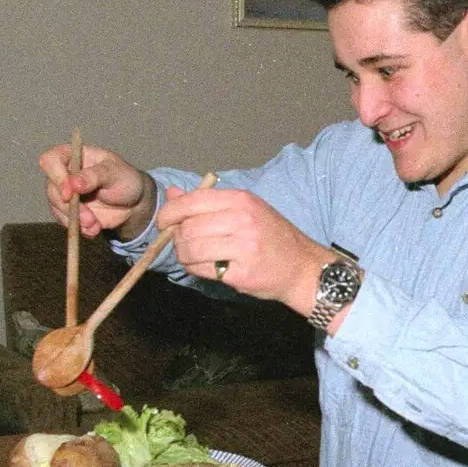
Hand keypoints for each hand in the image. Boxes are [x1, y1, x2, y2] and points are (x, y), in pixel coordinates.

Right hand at [39, 142, 156, 240]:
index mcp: (73, 155)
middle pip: (52, 189)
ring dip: (75, 220)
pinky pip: (65, 221)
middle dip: (70, 207)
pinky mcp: (68, 211)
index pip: (51, 160)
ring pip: (56, 208)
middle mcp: (64, 173)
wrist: (133, 202)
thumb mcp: (115, 173)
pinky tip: (93, 230)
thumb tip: (73, 183)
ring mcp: (64, 193)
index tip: (69, 194)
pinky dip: (78, 228)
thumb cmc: (124, 178)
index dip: (56, 176)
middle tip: (89, 218)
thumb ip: (94, 176)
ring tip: (94, 225)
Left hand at [154, 186, 331, 314]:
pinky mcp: (242, 273)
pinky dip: (196, 270)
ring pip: (191, 250)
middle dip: (177, 239)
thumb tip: (172, 193)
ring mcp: (244, 247)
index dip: (170, 213)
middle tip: (184, 245)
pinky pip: (202, 270)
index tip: (165, 223)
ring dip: (185, 256)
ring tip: (194, 258)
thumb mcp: (245, 210)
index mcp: (241, 200)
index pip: (192, 201)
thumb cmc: (272, 237)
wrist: (303, 267)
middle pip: (188, 228)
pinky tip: (208, 268)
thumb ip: (207, 202)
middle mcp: (243, 220)